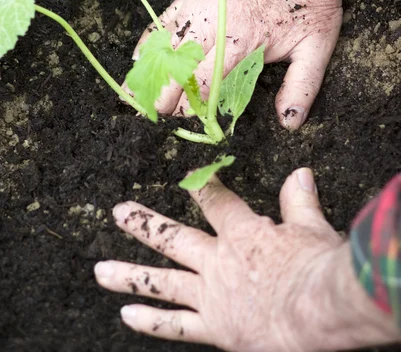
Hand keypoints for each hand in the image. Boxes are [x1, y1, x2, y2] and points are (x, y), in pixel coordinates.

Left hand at [95, 169, 345, 350]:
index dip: (202, 186)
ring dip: (130, 274)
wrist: (320, 311)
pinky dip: (151, 320)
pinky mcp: (216, 328)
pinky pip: (176, 325)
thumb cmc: (318, 268)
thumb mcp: (311, 228)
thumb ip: (298, 201)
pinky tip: (127, 315)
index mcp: (242, 233)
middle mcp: (218, 262)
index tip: (190, 175)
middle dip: (144, 223)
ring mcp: (212, 296)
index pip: (215, 202)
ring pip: (163, 282)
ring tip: (100, 270)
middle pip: (173, 238)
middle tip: (118, 212)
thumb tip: (300, 173)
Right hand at [125, 0, 341, 129]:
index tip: (183, 119)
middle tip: (151, 114)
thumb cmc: (310, 7)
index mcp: (242, 40)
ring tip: (130, 91)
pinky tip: (138, 55)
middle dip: (163, 90)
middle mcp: (215, 22)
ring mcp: (202, 5)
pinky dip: (150, 36)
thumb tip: (289, 123)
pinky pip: (165, 17)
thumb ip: (301, 87)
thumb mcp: (316, 50)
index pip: (206, 78)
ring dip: (148, 67)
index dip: (192, 103)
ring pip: (166, 40)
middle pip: (178, 62)